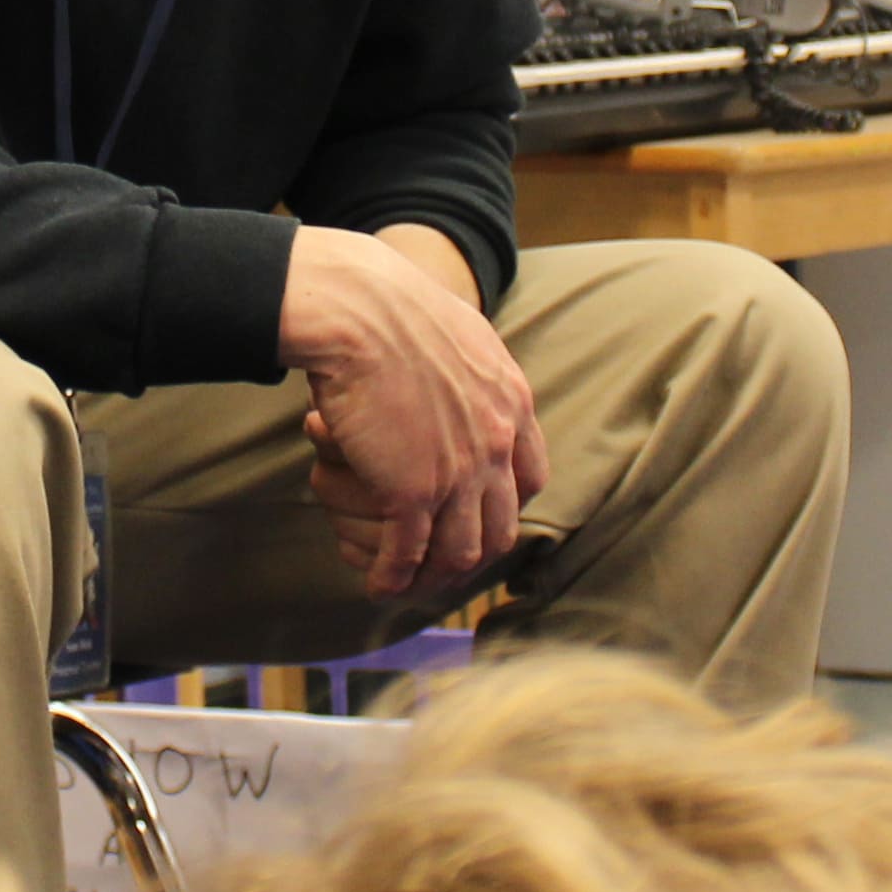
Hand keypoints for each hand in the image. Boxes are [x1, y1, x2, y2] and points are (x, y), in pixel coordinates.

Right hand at [278, 225, 545, 601]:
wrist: (360, 309)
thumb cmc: (393, 306)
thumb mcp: (460, 333)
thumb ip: (471, 368)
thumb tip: (460, 369)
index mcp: (512, 402)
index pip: (531, 477)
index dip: (506, 503)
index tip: (480, 512)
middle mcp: (498, 442)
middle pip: (501, 525)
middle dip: (476, 553)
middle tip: (447, 565)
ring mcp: (459, 471)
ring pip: (462, 551)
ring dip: (437, 577)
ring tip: (413, 585)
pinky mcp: (412, 490)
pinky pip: (409, 553)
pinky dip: (395, 577)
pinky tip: (379, 585)